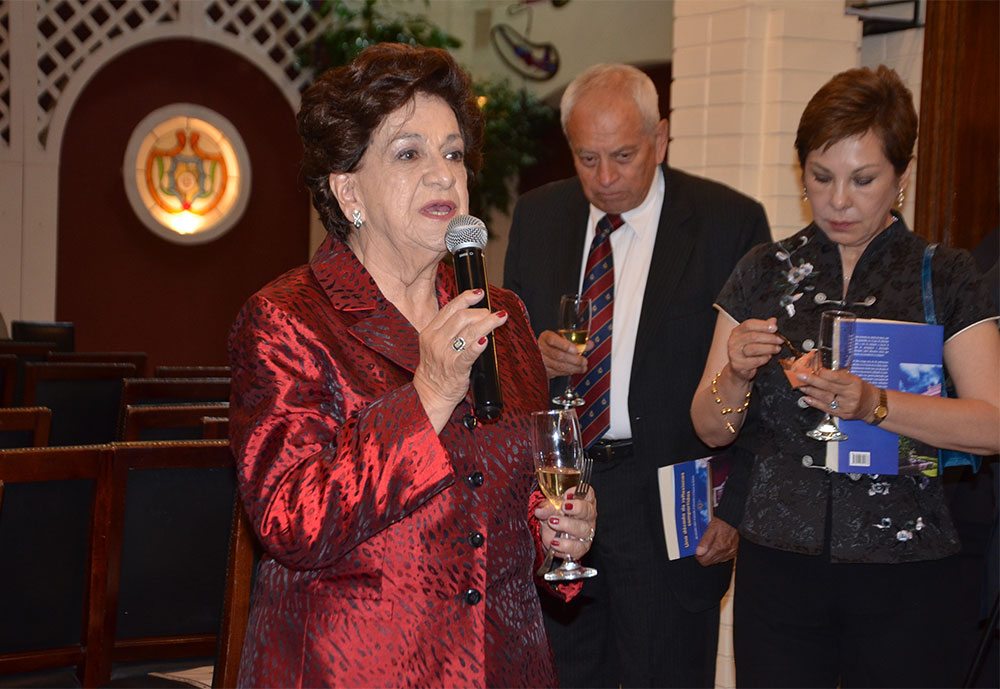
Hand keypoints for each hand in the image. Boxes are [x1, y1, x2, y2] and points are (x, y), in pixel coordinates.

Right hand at [413, 289, 508, 424]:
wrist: (430, 393)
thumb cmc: (436, 367)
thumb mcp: (434, 343)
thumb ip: (447, 329)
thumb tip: (472, 314)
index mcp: (430, 332)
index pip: (449, 309)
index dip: (466, 298)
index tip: (479, 294)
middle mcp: (436, 341)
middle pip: (461, 317)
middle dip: (480, 312)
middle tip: (492, 314)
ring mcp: (445, 355)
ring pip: (468, 332)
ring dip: (487, 323)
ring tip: (500, 318)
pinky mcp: (455, 369)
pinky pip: (468, 354)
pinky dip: (478, 345)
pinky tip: (486, 339)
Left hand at [534, 487, 597, 560]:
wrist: (551, 536)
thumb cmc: (554, 516)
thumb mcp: (548, 509)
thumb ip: (546, 508)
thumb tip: (540, 511)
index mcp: (583, 501)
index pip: (588, 493)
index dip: (579, 493)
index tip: (566, 495)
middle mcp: (588, 517)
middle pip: (588, 511)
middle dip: (576, 508)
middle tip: (562, 507)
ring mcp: (586, 533)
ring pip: (583, 530)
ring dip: (568, 525)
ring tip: (553, 523)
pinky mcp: (581, 548)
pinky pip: (577, 548)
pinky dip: (565, 546)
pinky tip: (555, 542)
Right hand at [538, 330, 589, 379]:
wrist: (541, 352)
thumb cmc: (554, 344)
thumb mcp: (563, 338)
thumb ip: (577, 341)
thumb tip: (590, 344)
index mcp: (546, 337)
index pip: (553, 340)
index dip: (565, 345)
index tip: (576, 350)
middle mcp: (541, 348)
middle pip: (558, 355)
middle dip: (574, 359)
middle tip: (584, 361)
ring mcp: (541, 360)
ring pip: (558, 365)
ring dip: (573, 367)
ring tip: (582, 367)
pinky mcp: (543, 370)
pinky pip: (557, 372)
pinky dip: (567, 372)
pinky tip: (574, 370)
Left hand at [694, 519, 737, 565]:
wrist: (732, 520)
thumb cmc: (721, 522)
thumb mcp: (710, 529)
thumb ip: (704, 542)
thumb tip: (699, 553)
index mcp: (719, 546)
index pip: (705, 560)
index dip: (699, 556)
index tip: (696, 552)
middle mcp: (725, 551)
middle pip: (710, 562)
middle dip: (704, 556)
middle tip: (701, 548)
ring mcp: (730, 553)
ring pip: (716, 561)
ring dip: (710, 555)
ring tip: (708, 546)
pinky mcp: (733, 552)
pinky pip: (722, 558)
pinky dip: (718, 555)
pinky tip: (716, 548)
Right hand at [728, 317, 782, 380]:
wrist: (738, 368)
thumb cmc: (748, 350)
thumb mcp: (754, 337)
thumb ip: (763, 328)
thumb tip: (773, 321)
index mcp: (737, 331)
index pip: (749, 325)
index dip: (763, 325)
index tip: (775, 328)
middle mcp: (734, 341)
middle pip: (752, 336)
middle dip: (769, 338)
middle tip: (780, 340)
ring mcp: (734, 354)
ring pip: (754, 349)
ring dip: (769, 348)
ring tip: (777, 349)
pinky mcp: (738, 365)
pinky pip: (755, 361)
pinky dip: (764, 359)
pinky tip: (768, 357)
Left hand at [797, 368, 878, 421]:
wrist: (873, 406)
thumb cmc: (861, 389)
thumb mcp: (854, 378)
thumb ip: (838, 376)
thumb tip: (819, 370)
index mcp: (854, 383)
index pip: (837, 378)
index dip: (824, 374)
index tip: (813, 369)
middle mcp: (851, 395)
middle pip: (828, 387)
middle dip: (812, 381)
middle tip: (800, 376)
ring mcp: (846, 406)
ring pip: (825, 398)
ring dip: (811, 392)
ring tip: (801, 386)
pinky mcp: (842, 414)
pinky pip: (826, 408)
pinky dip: (815, 403)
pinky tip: (806, 398)